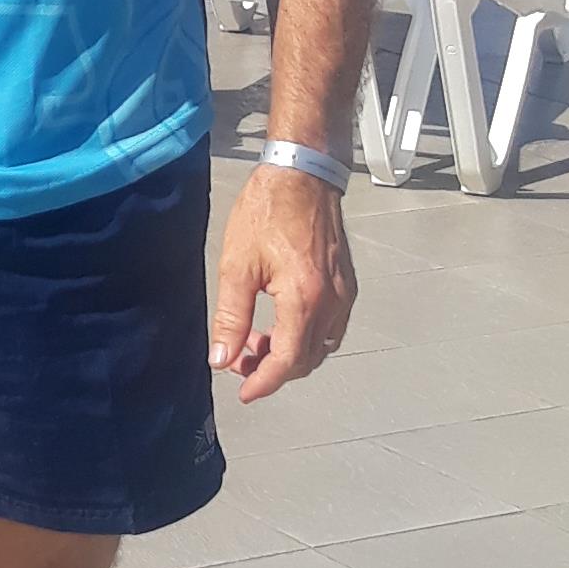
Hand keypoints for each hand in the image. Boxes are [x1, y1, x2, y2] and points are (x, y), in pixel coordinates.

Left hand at [208, 161, 355, 401]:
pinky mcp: (346, 283)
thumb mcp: (238, 266)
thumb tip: (222, 358)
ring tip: (257, 339)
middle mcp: (332, 301)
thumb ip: (231, 317)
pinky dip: (307, 336)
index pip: (288, 361)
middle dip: (273, 368)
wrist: (302, 175)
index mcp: (304, 299)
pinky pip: (332, 326)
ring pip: (321, 345)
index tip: (243, 392)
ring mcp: (343, 293)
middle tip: (240, 358)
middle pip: (307, 359)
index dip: (264, 383)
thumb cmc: (267, 212)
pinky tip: (281, 322)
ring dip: (291, 353)